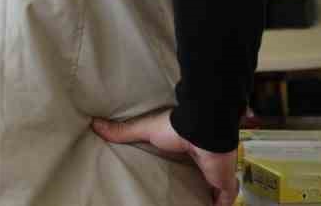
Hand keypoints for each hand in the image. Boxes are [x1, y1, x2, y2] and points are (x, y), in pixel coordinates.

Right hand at [92, 109, 237, 205]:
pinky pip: (226, 200)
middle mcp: (202, 160)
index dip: (183, 169)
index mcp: (187, 147)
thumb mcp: (144, 129)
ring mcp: (214, 172)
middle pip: (200, 178)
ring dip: (207, 198)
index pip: (186, 162)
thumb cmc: (174, 127)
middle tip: (182, 197)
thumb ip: (123, 131)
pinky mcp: (223, 183)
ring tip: (194, 204)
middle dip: (195, 187)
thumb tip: (94, 124)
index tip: (175, 179)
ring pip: (214, 190)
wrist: (200, 128)